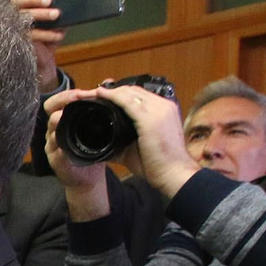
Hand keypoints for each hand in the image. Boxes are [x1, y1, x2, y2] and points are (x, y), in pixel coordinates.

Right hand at [13, 0, 64, 91]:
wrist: (45, 61)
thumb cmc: (49, 36)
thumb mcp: (58, 21)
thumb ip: (61, 10)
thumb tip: (73, 2)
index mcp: (25, 4)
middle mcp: (17, 14)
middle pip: (19, 0)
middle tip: (50, 0)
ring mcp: (16, 28)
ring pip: (23, 16)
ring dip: (41, 14)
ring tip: (57, 14)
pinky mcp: (19, 42)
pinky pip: (31, 35)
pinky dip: (46, 34)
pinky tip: (59, 34)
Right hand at [41, 89, 111, 220]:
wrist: (89, 176)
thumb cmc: (92, 149)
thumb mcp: (97, 125)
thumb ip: (99, 107)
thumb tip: (109, 83)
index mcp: (65, 119)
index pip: (58, 100)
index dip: (67, 94)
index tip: (82, 92)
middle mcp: (55, 130)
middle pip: (50, 110)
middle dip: (61, 103)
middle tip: (75, 99)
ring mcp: (53, 146)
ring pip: (50, 131)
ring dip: (56, 124)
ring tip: (62, 118)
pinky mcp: (56, 162)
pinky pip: (55, 154)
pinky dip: (60, 151)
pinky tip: (64, 148)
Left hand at [92, 83, 196, 198]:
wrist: (174, 175)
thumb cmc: (159, 164)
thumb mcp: (140, 147)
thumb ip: (122, 140)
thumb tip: (101, 141)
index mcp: (164, 110)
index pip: (139, 95)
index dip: (120, 93)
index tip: (103, 96)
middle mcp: (163, 106)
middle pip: (133, 90)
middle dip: (112, 90)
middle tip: (92, 93)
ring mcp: (158, 110)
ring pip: (129, 92)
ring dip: (109, 91)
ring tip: (92, 93)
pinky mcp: (150, 119)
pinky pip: (127, 101)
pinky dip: (111, 96)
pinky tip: (99, 95)